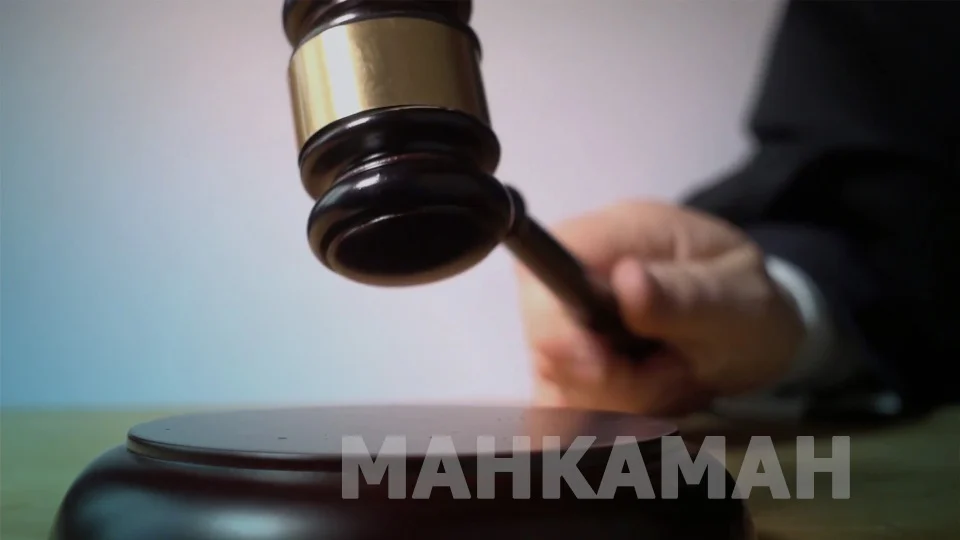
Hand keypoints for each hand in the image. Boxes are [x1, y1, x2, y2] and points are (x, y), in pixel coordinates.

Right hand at [516, 200, 804, 415]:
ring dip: (620, 404)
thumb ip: (683, 295)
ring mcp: (568, 324)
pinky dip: (611, 420)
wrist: (754, 335)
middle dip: (607, 380)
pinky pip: (566, 408)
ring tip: (675, 380)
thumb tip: (626, 279)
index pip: (542, 274)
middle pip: (546, 340)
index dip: (556, 327)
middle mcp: (576, 276)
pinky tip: (654, 399)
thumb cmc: (747, 303)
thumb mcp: (737, 298)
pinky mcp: (569, 366)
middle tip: (673, 374)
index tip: (602, 367)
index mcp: (612, 234)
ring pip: (556, 384)